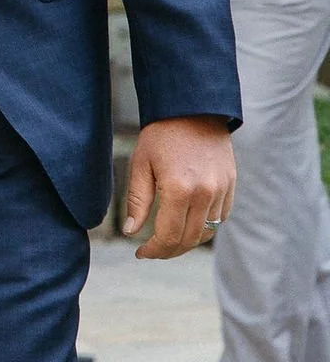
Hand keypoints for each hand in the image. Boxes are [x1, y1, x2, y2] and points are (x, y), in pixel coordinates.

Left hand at [122, 115, 236, 259]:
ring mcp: (221, 189)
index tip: (140, 253)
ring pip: (206, 232)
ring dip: (187, 242)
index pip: (168, 236)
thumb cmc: (161, 134)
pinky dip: (204, 227)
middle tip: (152, 251)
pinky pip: (220, 217)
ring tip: (168, 240)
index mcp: (179, 189)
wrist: (194, 108)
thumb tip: (131, 232)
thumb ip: (137, 201)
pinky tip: (187, 224)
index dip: (154, 250)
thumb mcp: (140, 164)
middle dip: (168, 251)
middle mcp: (204, 193)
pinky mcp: (231, 184)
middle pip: (188, 240)